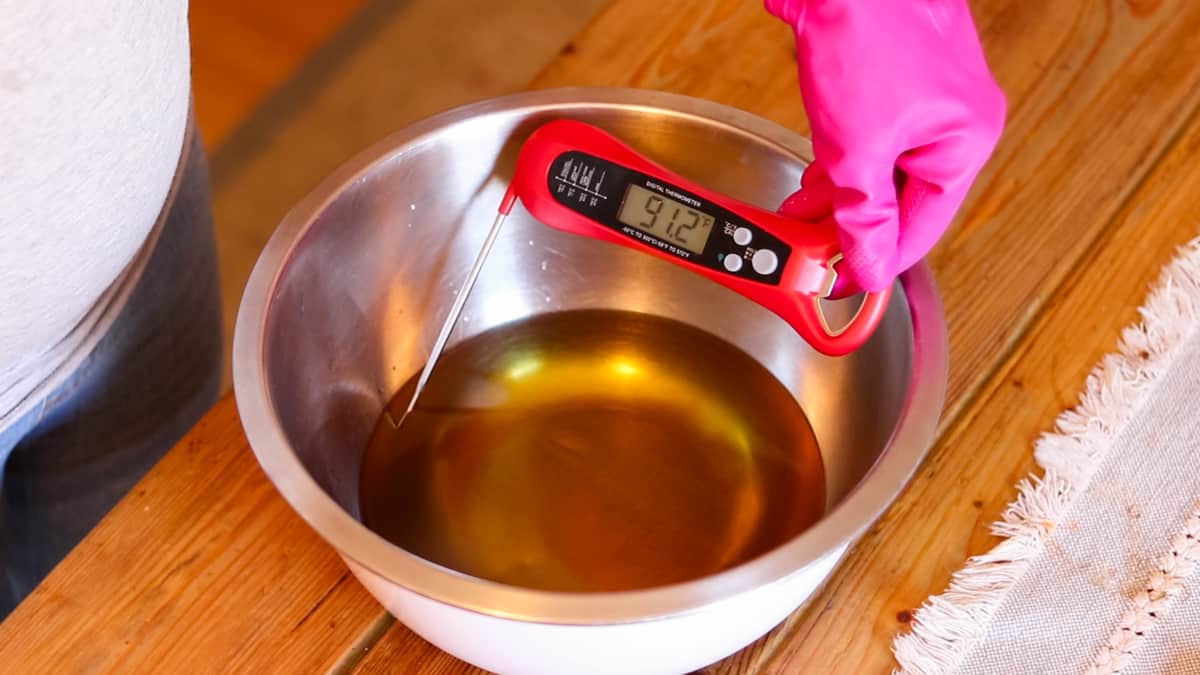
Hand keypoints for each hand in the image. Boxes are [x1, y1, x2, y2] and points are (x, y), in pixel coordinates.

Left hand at [766, 0, 1005, 291]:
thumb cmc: (865, 29)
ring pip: (882, 172)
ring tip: (800, 220)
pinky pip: (871, 141)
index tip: (842, 288)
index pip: (923, 228)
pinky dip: (841, 165)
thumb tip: (865, 266)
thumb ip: (861, 215)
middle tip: (812, 255)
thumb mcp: (856, 147)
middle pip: (903, 201)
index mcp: (964, 142)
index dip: (880, 262)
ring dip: (841, 198)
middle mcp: (954, 123)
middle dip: (853, 228)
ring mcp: (924, 100)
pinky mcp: (892, 82)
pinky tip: (812, 182)